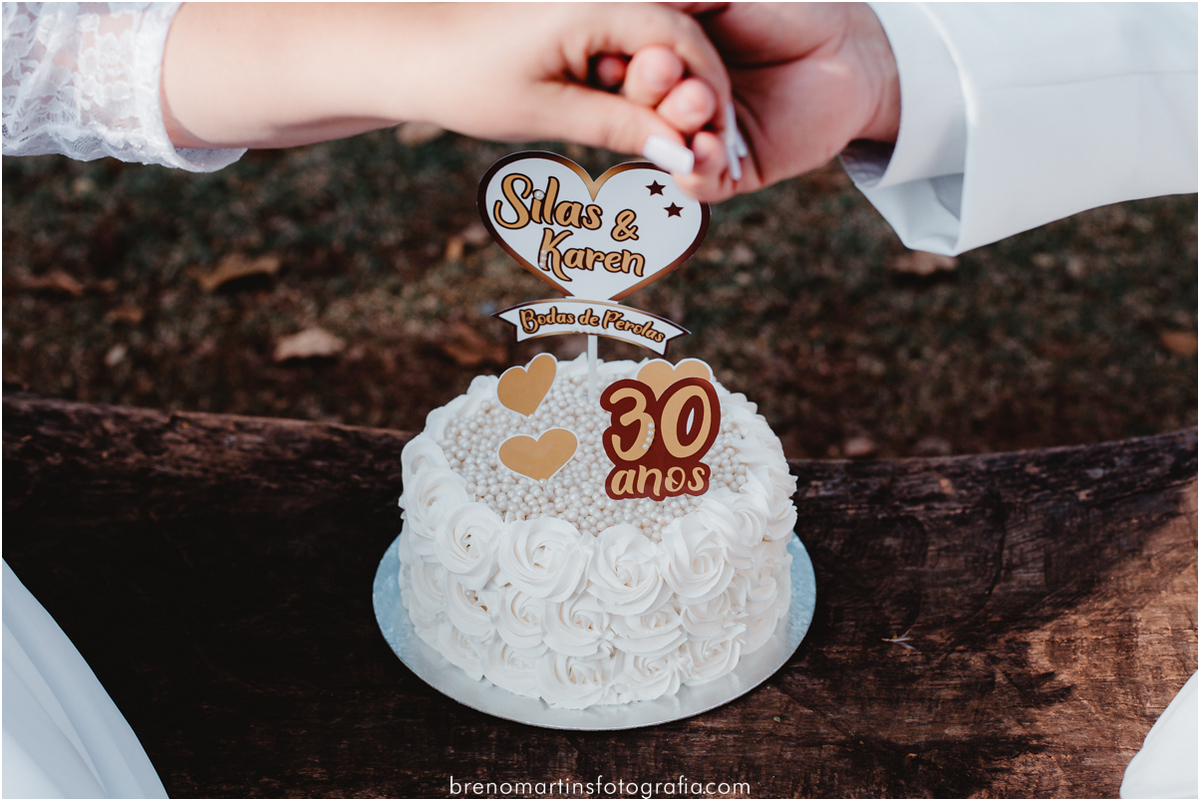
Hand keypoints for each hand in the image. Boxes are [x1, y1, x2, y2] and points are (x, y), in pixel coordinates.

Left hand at [162, 3, 731, 168]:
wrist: (406, 56)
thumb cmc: (466, 81)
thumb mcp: (547, 111)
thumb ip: (619, 127)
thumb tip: (681, 155)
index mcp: (597, 5)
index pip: (683, 46)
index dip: (709, 98)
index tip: (718, 147)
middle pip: (679, 48)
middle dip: (698, 103)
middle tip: (707, 160)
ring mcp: (591, 10)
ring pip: (656, 56)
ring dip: (671, 105)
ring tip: (679, 156)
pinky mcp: (578, 27)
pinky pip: (628, 59)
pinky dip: (642, 97)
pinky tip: (645, 134)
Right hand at [603, 3, 900, 200]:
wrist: (850, 53)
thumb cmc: (784, 14)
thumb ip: (672, 3)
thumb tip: (620, 5)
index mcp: (659, 61)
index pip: (619, 70)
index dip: (614, 64)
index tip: (611, 53)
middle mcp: (671, 105)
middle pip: (635, 110)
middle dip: (646, 92)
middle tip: (665, 71)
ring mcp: (698, 142)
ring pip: (665, 148)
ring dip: (674, 127)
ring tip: (699, 105)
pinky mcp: (731, 176)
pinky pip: (700, 183)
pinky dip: (697, 168)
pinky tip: (706, 148)